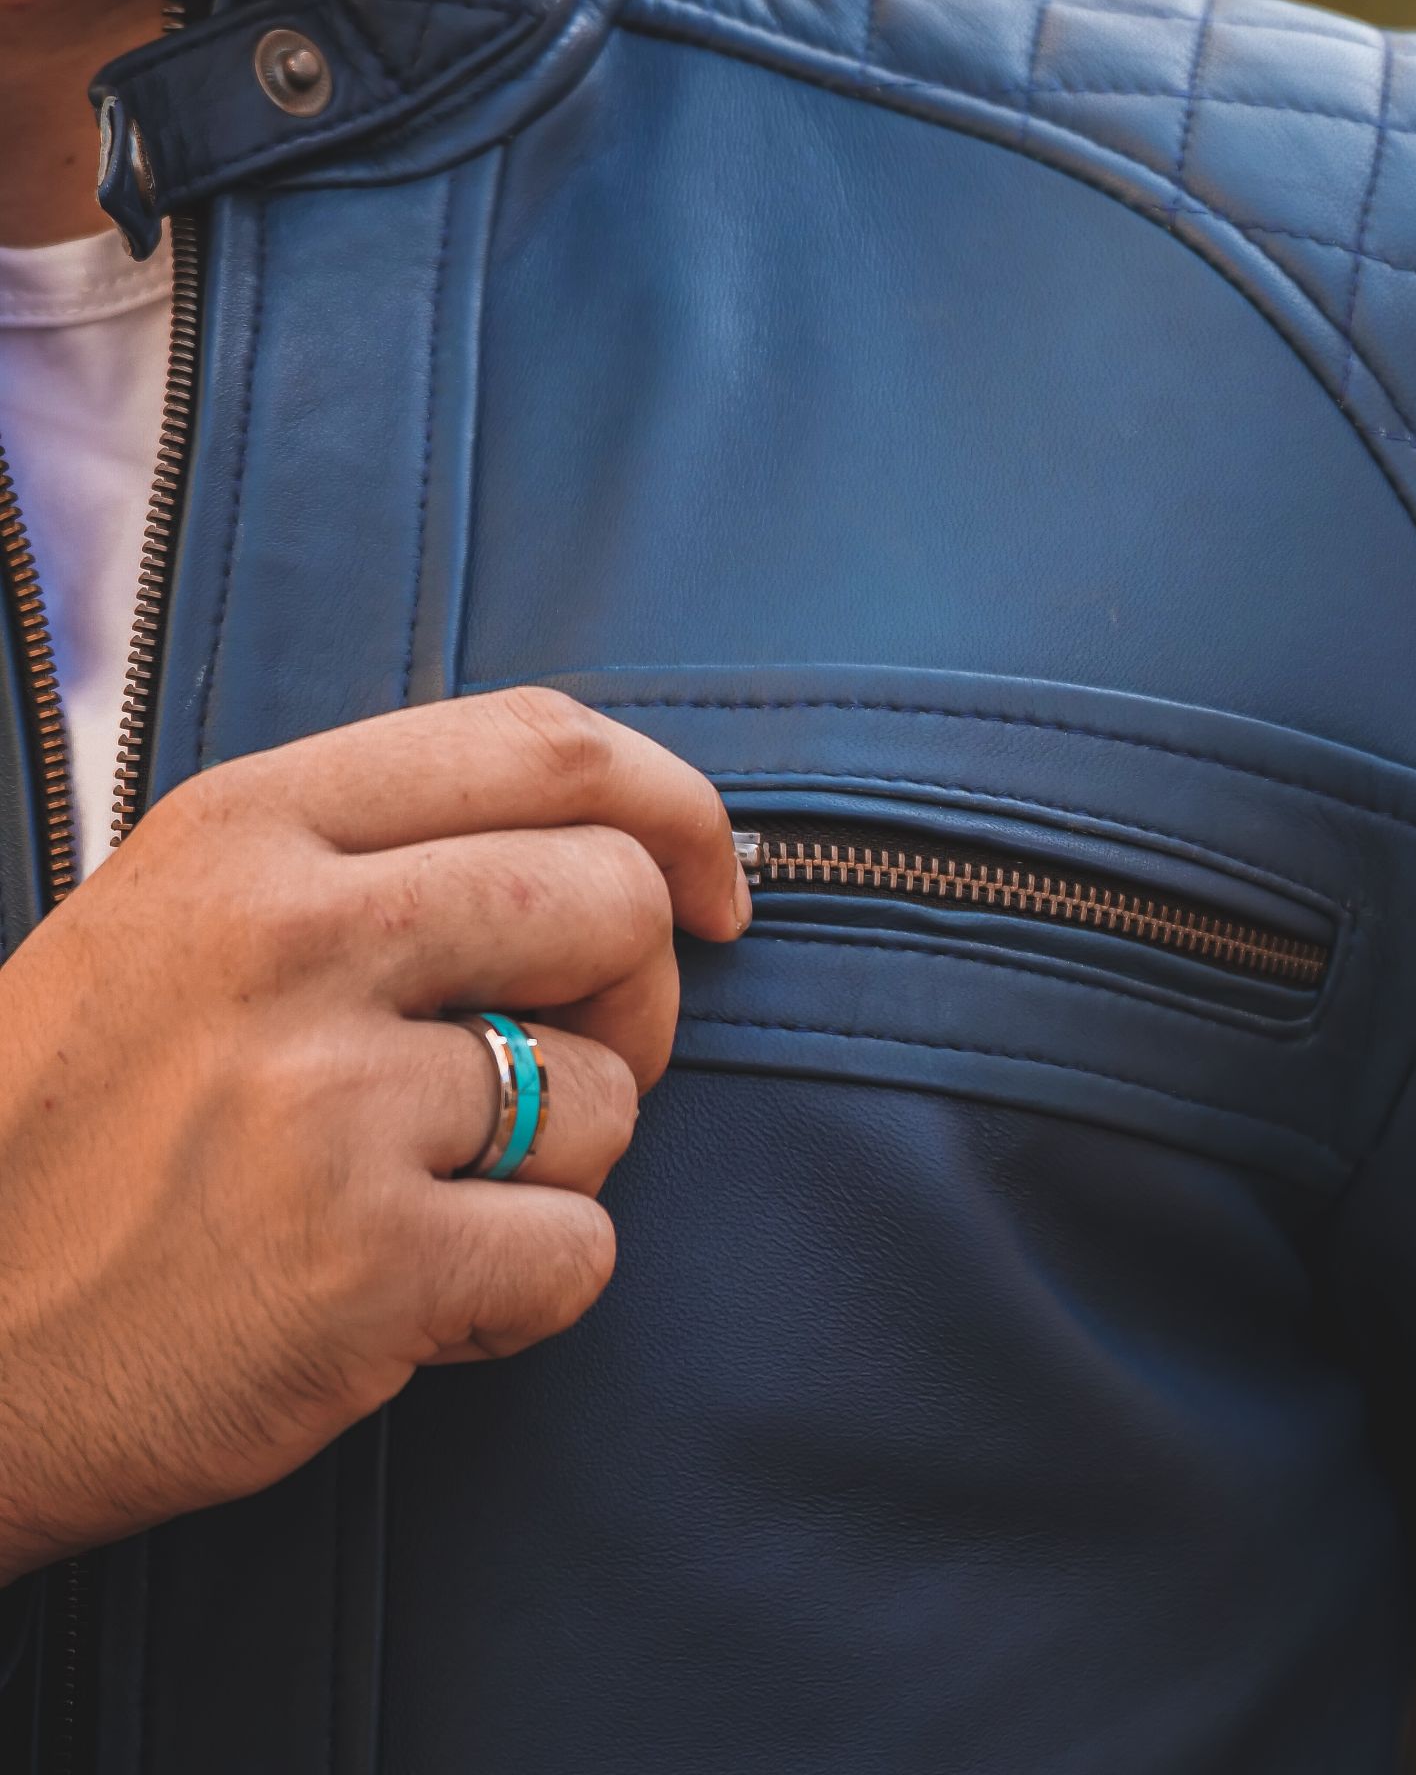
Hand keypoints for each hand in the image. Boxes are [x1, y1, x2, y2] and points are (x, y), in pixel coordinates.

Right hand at [0, 687, 746, 1582]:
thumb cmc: (73, 1132)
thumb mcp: (177, 920)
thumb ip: (372, 857)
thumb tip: (617, 851)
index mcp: (246, 829)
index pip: (546, 743)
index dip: (680, 808)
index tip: (714, 890)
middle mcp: (290, 939)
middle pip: (619, 898)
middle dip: (638, 993)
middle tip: (564, 1059)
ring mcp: (326, 1104)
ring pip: (611, 1090)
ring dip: (559, 1158)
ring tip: (421, 1192)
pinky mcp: (364, 1266)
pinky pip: (580, 1248)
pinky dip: (527, 1287)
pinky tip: (412, 1298)